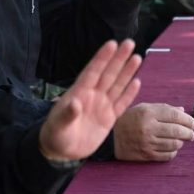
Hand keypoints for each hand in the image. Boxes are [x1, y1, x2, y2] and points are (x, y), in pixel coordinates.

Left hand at [39, 39, 141, 161]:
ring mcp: (101, 106)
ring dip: (127, 72)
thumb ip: (67, 114)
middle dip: (118, 58)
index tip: (111, 43)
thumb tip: (75, 103)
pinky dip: (129, 93)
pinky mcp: (108, 119)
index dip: (102, 58)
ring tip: (137, 57)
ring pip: (117, 85)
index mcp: (79, 92)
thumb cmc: (55, 134)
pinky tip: (137, 81)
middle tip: (129, 42)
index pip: (93, 71)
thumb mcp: (58, 125)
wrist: (61, 151)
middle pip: (108, 74)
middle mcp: (92, 95)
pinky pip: (121, 103)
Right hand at [114, 103, 193, 161]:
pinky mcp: (146, 155)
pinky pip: (167, 155)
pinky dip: (173, 152)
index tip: (193, 122)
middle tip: (192, 133)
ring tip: (182, 140)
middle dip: (189, 132)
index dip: (187, 119)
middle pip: (177, 130)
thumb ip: (162, 108)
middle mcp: (148, 127)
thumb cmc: (127, 119)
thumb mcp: (142, 108)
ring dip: (181, 142)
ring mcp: (147, 142)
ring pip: (174, 144)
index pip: (174, 115)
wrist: (110, 138)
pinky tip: (172, 147)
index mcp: (147, 112)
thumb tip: (182, 110)